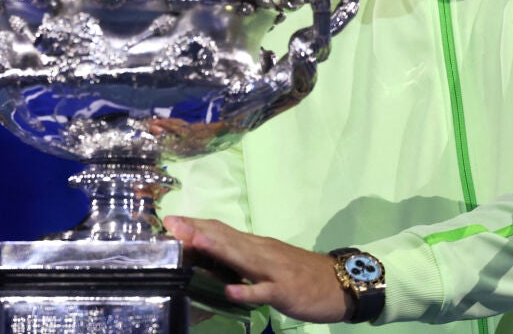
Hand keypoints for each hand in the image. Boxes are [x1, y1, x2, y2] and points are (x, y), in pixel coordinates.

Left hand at [163, 215, 351, 323]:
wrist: (341, 283)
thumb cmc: (301, 274)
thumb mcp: (268, 263)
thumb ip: (242, 260)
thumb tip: (211, 257)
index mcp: (256, 246)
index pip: (222, 230)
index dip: (196, 225)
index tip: (171, 220)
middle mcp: (262, 252)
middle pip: (227, 239)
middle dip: (198, 231)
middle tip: (171, 224)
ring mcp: (274, 271)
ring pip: (242, 258)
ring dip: (217, 250)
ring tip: (194, 242)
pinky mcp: (285, 291)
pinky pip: (264, 291)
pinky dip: (247, 290)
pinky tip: (230, 291)